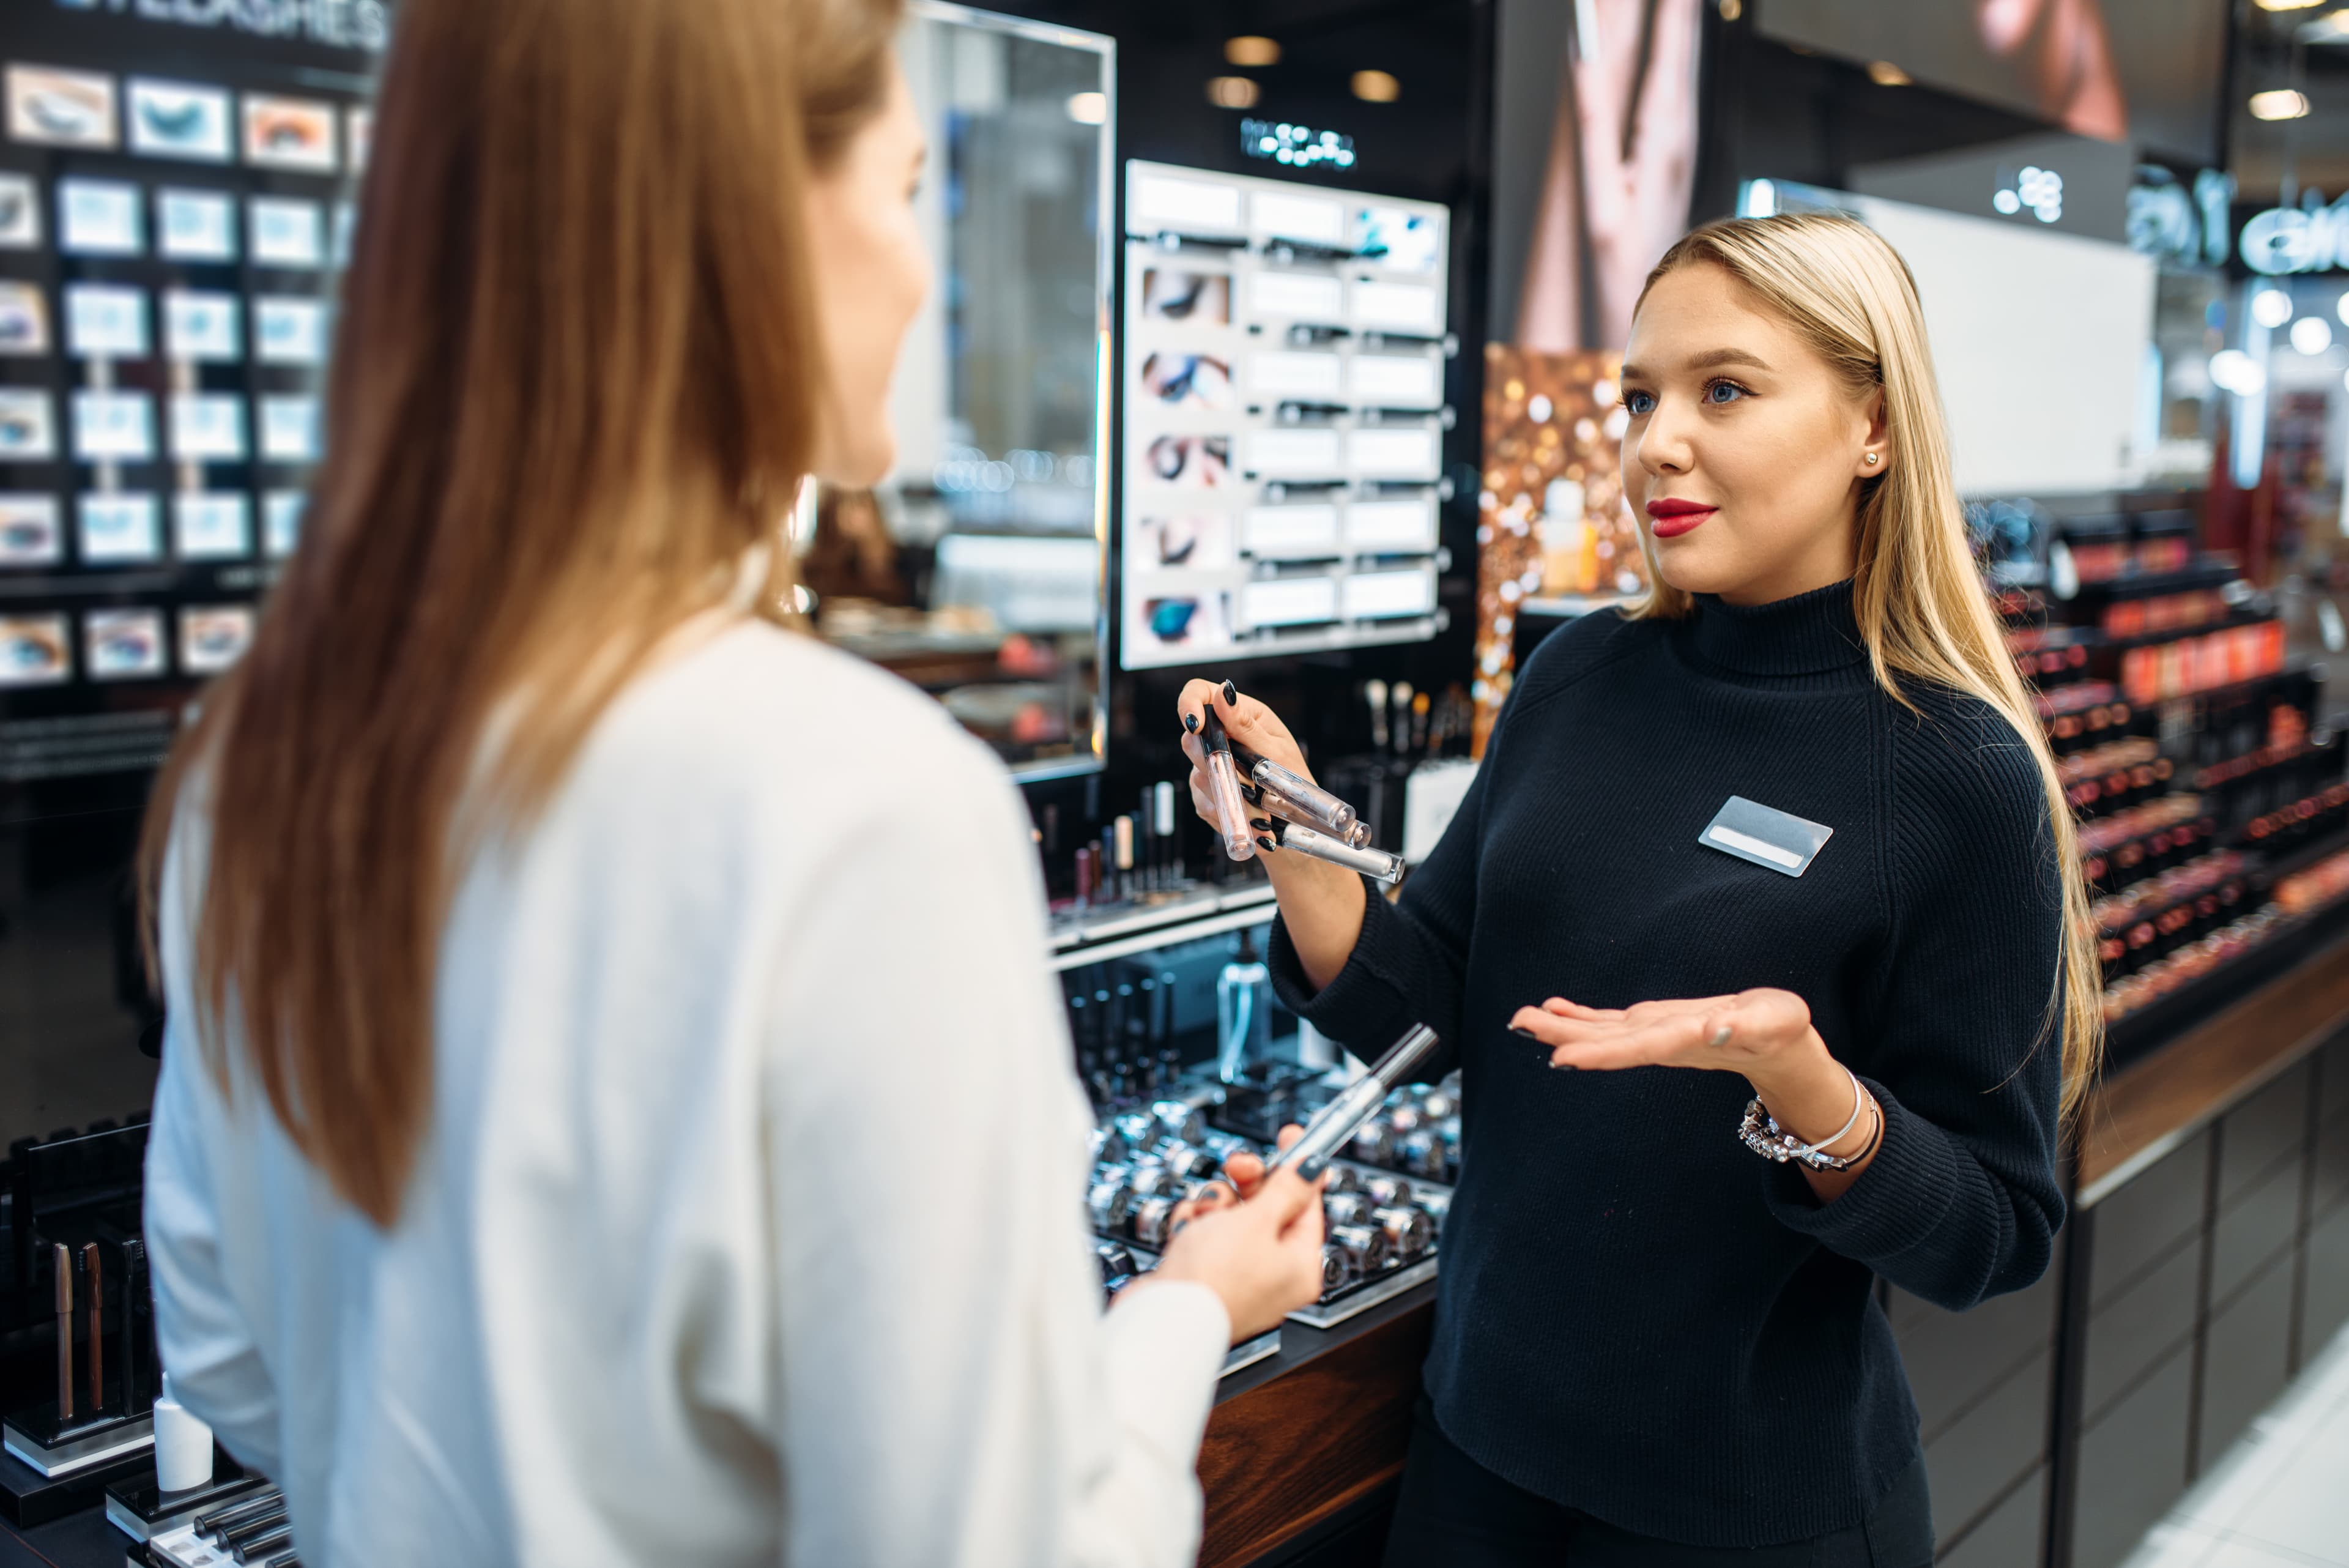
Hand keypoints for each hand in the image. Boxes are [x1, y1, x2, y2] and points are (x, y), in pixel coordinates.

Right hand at [1150, 1126, 1324, 1340]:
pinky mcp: (1208, 1276)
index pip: (1307, 1204)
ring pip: (1233, 1217)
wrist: (1161, 1316)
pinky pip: (1207, 1235)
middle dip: (1246, 1186)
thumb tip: (1314, 1167)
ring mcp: (1239, 1276)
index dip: (1296, 1168)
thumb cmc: (1212, 1280)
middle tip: (1237, 1167)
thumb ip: (1286, 1189)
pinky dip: (1196, 1225)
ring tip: (1204, 1215)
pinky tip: (1187, 1230)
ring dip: (1214, 1206)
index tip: (1290, 1138)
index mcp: (1299, 1265)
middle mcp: (1274, 1274)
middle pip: (1268, 1209)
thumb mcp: (1256, 1222)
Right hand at [1174, 679, 1315, 844]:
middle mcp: (1221, 738)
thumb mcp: (1276, 750)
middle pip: (1190, 739)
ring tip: (1259, 804)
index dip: (1188, 706)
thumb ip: (1245, 725)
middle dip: (1214, 762)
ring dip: (1229, 793)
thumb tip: (1222, 692)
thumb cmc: (1294, 779)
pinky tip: (1249, 815)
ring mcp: (1210, 766)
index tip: (1195, 726)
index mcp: (1241, 715)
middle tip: (1242, 778)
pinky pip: (1203, 802)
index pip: (1200, 694)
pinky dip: (1226, 810)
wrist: (1297, 820)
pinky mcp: (1206, 794)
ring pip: (1198, 776)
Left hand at [1507, 988, 1816, 1078]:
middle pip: (1606, 1040)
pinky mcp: (1654, 1024)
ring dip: (1561, 1026)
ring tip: (1522, 1018)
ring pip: (1601, 1030)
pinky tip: (1555, 1009)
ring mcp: (1654, 1033)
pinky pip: (1611, 1021)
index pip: (1636, 1047)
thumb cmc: (1780, 1031)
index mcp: (1687, 1040)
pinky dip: (1581, 1015)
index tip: (1561, 1057)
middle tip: (1519, 1025)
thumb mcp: (1774, 1024)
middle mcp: (1661, 1041)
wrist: (1780, 1045)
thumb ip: (1746, 1027)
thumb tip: (1714, 1029)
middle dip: (1563, 1035)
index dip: (1599, 1051)